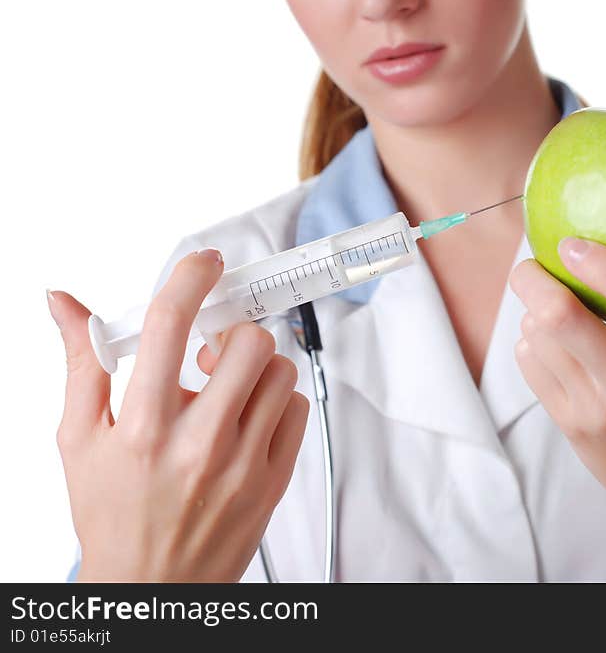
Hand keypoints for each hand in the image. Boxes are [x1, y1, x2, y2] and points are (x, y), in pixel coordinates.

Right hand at [49, 249, 308, 581]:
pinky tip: (246, 416)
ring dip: (253, 366)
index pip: (171, 326)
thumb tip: (65, 303)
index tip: (204, 264)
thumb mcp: (79, 439)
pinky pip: (294, 408)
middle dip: (230, 333)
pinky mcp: (274, 480)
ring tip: (225, 388)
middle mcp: (198, 444)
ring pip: (277, 371)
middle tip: (211, 349)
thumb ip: (82, 363)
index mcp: (141, 427)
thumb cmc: (112, 514)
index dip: (190, 278)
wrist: (152, 587)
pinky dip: (274, 399)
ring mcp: (243, 463)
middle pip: (245, 343)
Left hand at [510, 177, 605, 580]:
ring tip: (544, 298)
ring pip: (538, 339)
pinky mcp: (572, 427)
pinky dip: (531, 342)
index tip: (573, 240)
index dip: (604, 265)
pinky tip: (547, 337)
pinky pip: (532, 368)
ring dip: (532, 310)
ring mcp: (600, 410)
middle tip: (532, 262)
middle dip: (532, 279)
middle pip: (562, 318)